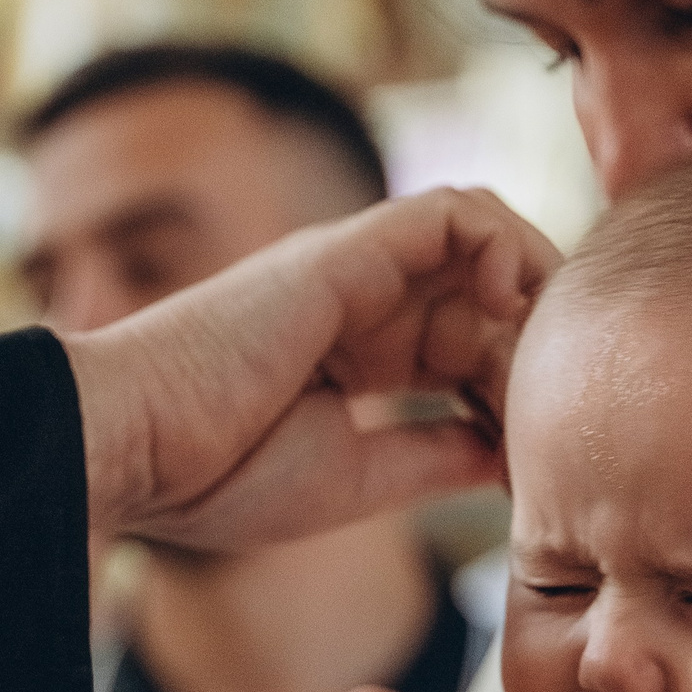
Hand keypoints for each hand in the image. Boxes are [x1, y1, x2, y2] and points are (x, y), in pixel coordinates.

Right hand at [68, 187, 556, 550]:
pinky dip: (503, 246)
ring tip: (544, 352)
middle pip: (483, 296)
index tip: (541, 460)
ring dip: (532, 288)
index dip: (515, 392)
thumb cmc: (216, 476)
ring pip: (481, 243)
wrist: (130, 449)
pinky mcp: (348, 252)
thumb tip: (506, 455)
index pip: (466, 349)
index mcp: (355, 360)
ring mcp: (355, 272)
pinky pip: (455, 213)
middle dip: (536, 348)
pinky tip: (509, 307)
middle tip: (560, 412)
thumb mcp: (357, 477)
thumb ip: (434, 455)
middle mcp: (360, 305)